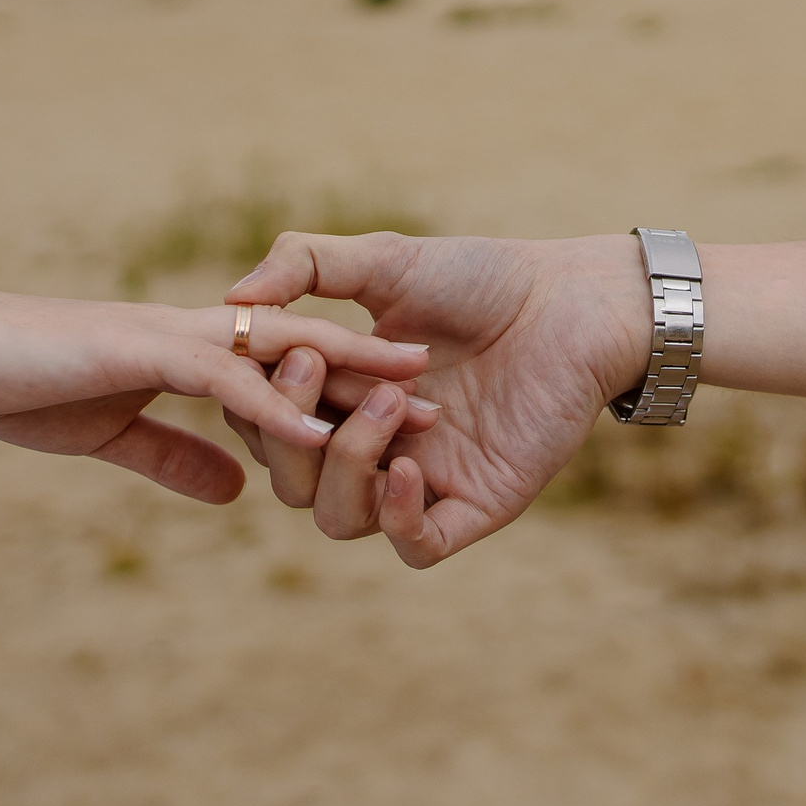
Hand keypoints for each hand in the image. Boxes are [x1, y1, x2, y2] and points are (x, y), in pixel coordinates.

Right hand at [0, 273, 432, 503]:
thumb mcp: (108, 432)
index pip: (282, 367)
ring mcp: (171, 343)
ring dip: (348, 385)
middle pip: (306, 351)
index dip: (342, 387)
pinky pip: (221, 381)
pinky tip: (321, 433)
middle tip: (442, 395)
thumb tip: (237, 490)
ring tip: (415, 407)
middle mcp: (194, 340)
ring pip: (281, 358)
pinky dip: (272, 407)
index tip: (400, 411)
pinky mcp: (141, 356)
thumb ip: (174, 455)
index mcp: (188, 353)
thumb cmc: (9, 382)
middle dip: (374, 375)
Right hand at [224, 232, 651, 564]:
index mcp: (342, 395)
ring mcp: (421, 480)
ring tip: (389, 401)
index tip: (283, 348)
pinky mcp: (473, 506)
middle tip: (317, 367)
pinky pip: (414, 545)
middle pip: (290, 479)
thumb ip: (304, 267)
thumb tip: (232, 301)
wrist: (573, 301)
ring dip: (346, 462)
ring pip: (338, 519)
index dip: (260, 398)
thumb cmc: (483, 277)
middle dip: (292, 428)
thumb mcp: (382, 261)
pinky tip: (406, 466)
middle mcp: (373, 445)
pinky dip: (395, 515)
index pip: (268, 423)